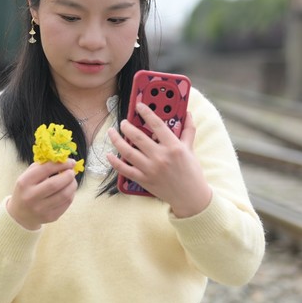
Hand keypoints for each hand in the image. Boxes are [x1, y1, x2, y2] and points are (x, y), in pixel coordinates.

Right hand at [5, 159, 77, 229]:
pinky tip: (68, 190)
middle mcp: (31, 196)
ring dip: (72, 185)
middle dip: (68, 175)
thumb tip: (63, 160)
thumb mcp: (27, 176)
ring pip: (64, 195)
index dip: (61, 164)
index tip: (70, 161)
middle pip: (55, 184)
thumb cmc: (26, 190)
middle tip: (72, 172)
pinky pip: (66, 203)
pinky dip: (71, 194)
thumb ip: (42, 166)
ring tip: (72, 180)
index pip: (46, 169)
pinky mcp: (50, 217)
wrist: (20, 215)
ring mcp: (41, 209)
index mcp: (24, 182)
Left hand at [107, 102, 212, 217]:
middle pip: (138, 137)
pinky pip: (124, 170)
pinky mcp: (144, 180)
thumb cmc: (192, 172)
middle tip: (123, 122)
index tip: (139, 105)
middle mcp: (160, 157)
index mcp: (173, 147)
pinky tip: (109, 154)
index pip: (157, 124)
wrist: (190, 197)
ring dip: (116, 140)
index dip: (146, 112)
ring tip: (111, 132)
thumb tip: (188, 114)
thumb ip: (188, 130)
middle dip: (127, 126)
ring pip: (127, 152)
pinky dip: (114, 162)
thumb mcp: (190, 149)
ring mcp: (150, 169)